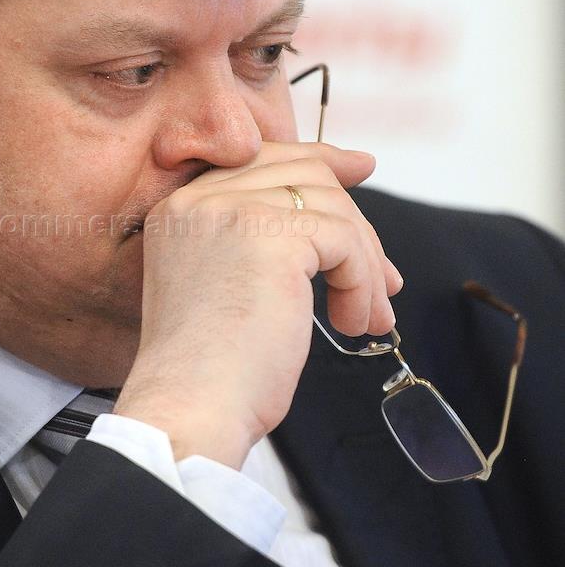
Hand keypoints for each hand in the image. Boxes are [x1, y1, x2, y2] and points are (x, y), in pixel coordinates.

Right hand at [114, 142, 402, 469]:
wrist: (191, 408)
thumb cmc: (210, 371)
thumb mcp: (228, 286)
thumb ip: (262, 241)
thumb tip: (338, 212)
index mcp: (181, 209)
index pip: (261, 158)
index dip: (319, 160)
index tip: (362, 169)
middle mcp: (199, 199)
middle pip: (303, 174)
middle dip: (355, 222)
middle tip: (385, 279)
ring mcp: (231, 211)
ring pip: (331, 208)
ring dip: (364, 265)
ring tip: (363, 318)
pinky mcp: (269, 235)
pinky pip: (344, 241)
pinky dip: (361, 283)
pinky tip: (351, 324)